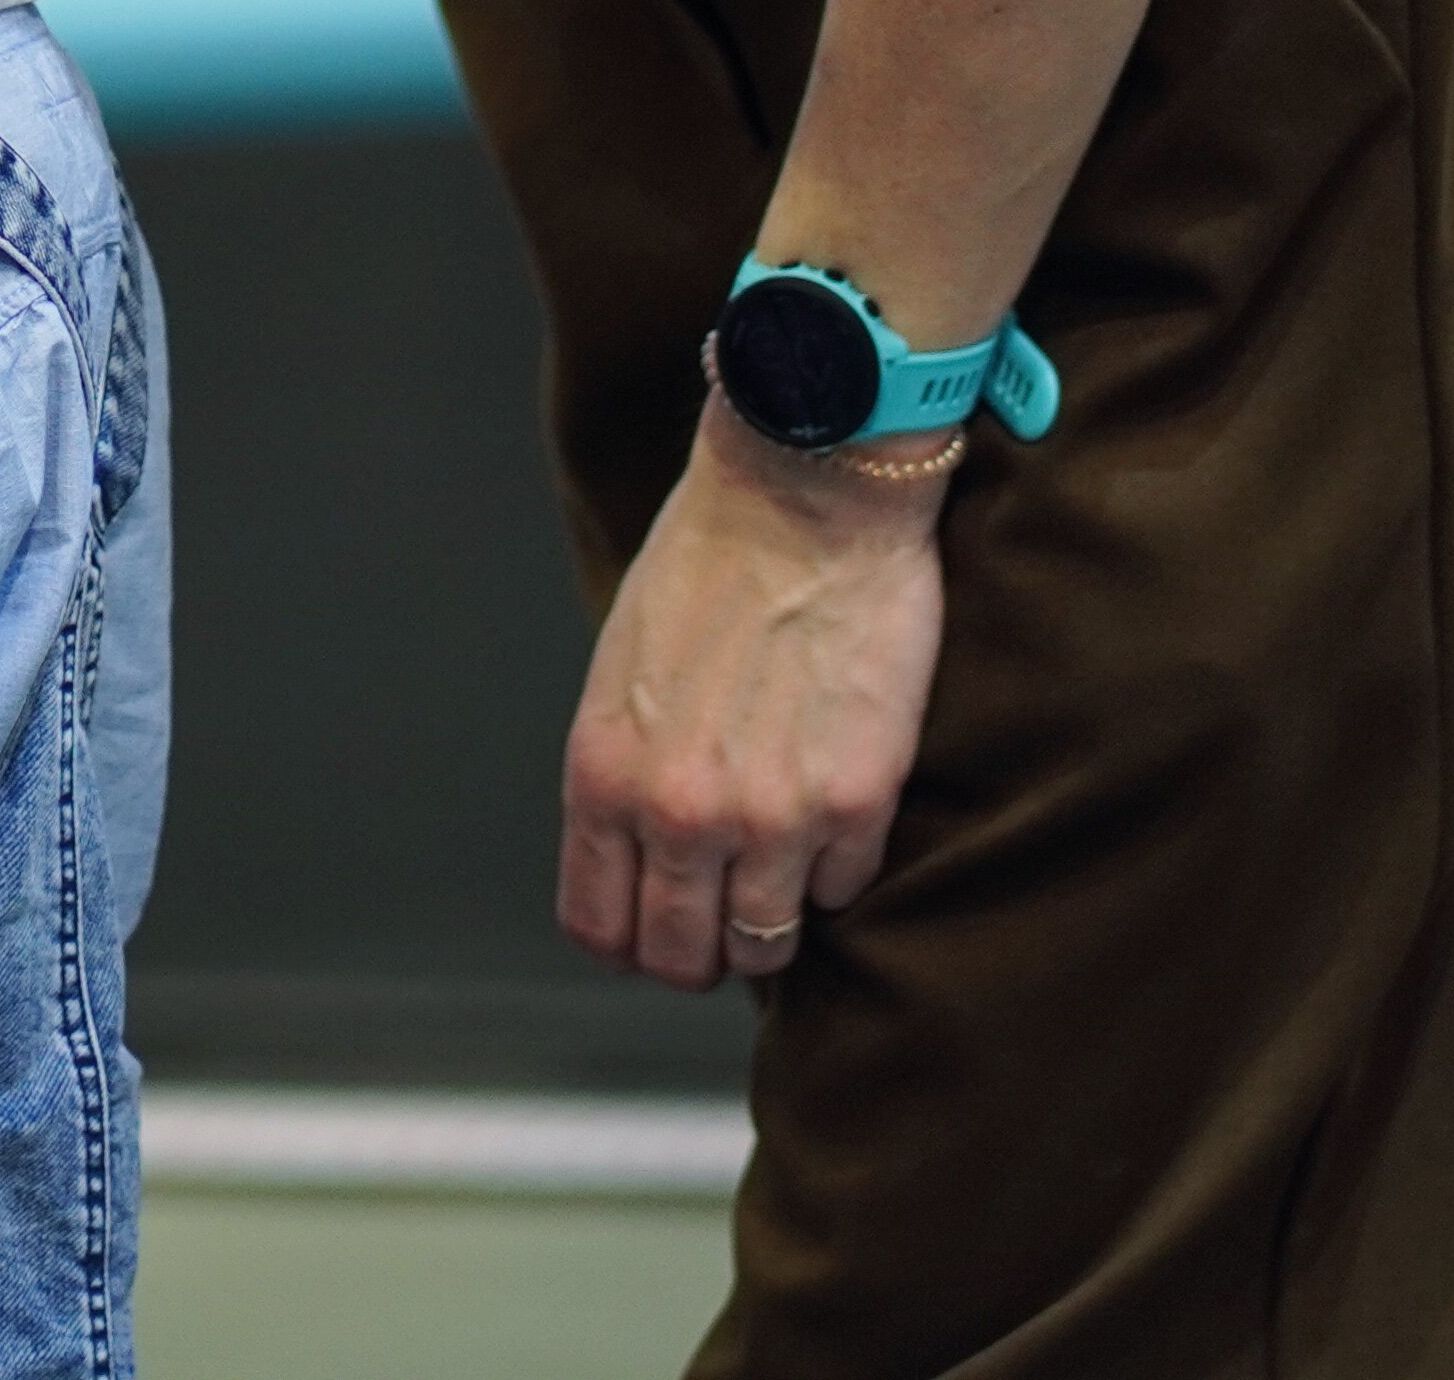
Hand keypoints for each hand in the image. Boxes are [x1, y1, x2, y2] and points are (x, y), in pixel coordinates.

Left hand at [557, 402, 945, 993]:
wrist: (804, 496)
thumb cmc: (709, 565)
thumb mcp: (621, 673)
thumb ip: (628, 772)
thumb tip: (644, 849)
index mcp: (603, 775)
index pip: (598, 926)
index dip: (630, 938)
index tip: (659, 922)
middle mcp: (677, 813)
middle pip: (679, 958)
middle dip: (702, 948)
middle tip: (727, 910)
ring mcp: (770, 818)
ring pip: (765, 945)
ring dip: (775, 917)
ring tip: (788, 862)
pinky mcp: (855, 802)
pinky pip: (846, 887)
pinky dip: (841, 863)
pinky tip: (837, 803)